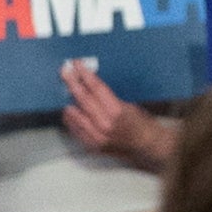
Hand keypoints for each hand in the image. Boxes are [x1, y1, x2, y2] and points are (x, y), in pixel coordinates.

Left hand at [59, 63, 178, 168]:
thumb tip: (92, 85)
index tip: (78, 65)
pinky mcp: (93, 145)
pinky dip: (71, 119)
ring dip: (68, 101)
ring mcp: (97, 136)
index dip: (85, 75)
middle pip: (83, 99)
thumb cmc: (142, 124)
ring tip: (64, 91)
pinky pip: (76, 130)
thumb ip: (109, 98)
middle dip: (72, 83)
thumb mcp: (130, 105)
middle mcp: (105, 124)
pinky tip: (69, 112)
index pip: (96, 88)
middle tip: (65, 72)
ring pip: (75, 115)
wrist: (147, 145)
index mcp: (117, 110)